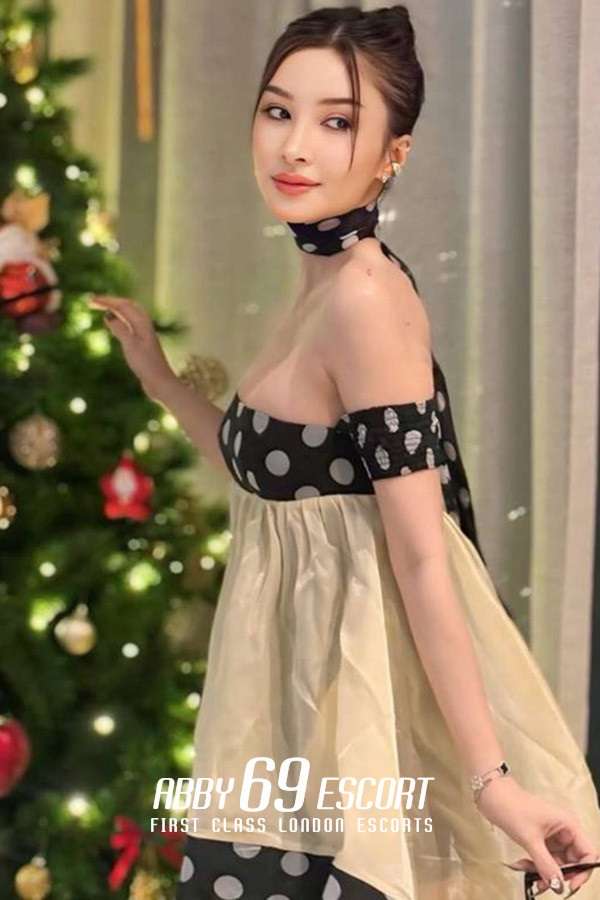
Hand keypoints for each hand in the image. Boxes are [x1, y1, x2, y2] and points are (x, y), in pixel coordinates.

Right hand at [88, 295, 177, 401]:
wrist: (160, 382)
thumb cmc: (146, 365)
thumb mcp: (130, 345)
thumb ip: (119, 328)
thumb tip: (108, 314)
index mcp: (142, 322)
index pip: (122, 305)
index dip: (106, 301)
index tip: (90, 301)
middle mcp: (144, 324)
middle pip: (125, 305)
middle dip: (109, 301)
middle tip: (91, 302)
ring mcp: (143, 332)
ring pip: (127, 313)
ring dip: (113, 308)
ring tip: (98, 307)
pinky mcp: (142, 340)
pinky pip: (128, 322)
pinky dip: (118, 318)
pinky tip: (111, 322)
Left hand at [477, 776, 598, 894]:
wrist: (492, 796)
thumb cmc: (513, 808)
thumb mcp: (531, 839)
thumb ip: (546, 864)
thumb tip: (558, 885)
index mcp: (569, 825)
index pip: (587, 853)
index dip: (583, 871)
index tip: (570, 884)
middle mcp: (564, 830)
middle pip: (572, 861)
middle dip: (558, 874)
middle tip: (543, 883)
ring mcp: (552, 835)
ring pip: (556, 862)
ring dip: (543, 870)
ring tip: (526, 869)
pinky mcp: (541, 839)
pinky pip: (544, 858)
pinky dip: (535, 864)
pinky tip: (522, 864)